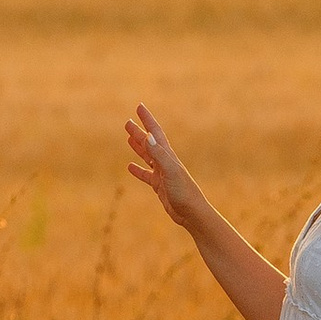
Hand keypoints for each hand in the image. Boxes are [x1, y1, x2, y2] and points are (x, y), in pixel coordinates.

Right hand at [125, 103, 208, 232]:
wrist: (192, 212)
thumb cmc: (183, 192)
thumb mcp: (170, 171)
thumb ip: (159, 154)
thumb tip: (148, 137)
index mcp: (168, 155)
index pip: (155, 133)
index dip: (147, 119)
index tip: (139, 107)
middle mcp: (165, 162)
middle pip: (149, 143)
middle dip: (139, 132)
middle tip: (127, 122)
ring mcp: (163, 174)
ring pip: (147, 157)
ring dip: (138, 147)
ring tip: (128, 138)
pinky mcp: (160, 186)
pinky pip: (146, 175)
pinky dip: (138, 170)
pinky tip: (130, 167)